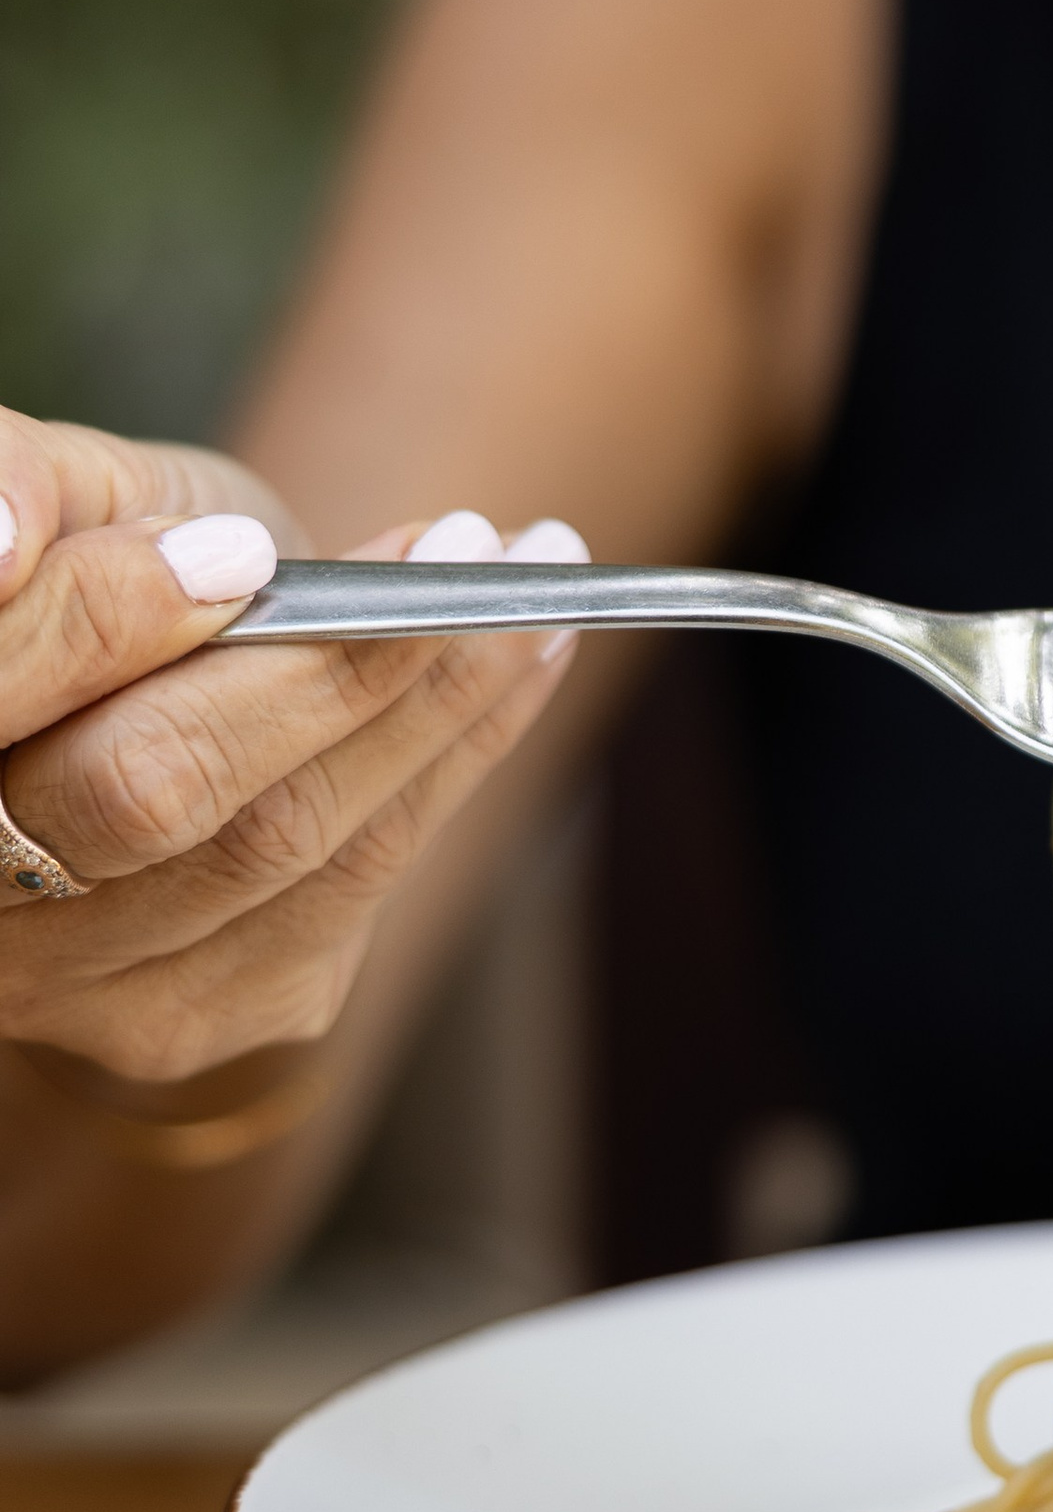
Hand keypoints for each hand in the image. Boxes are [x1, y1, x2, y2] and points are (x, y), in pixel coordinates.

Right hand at [0, 410, 584, 1090]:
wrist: (143, 713)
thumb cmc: (102, 571)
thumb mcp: (72, 502)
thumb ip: (31, 494)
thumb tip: (5, 545)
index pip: (2, 686)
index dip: (117, 620)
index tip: (251, 555)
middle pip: (153, 790)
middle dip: (332, 666)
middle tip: (469, 548)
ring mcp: (71, 984)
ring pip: (279, 843)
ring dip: (441, 702)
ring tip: (540, 583)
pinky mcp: (185, 1018)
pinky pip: (351, 887)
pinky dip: (459, 758)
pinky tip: (526, 661)